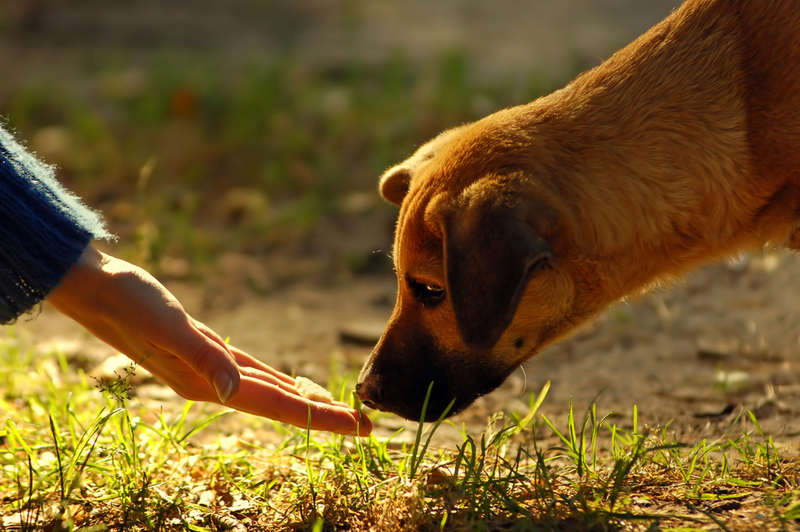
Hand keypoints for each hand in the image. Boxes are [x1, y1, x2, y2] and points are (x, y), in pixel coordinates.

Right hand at [46, 244, 371, 435]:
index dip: (322, 418)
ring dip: (304, 401)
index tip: (360, 427)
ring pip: (270, 390)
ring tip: (336, 409)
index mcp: (210, 381)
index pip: (280, 405)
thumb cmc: (128, 303)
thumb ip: (202, 358)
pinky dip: (276, 381)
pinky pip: (252, 372)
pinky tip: (287, 382)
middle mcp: (213, 382)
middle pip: (283, 403)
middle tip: (367, 424)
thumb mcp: (167, 327)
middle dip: (324, 415)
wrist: (94, 286)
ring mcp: (209, 368)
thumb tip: (233, 393)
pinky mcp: (205, 348)